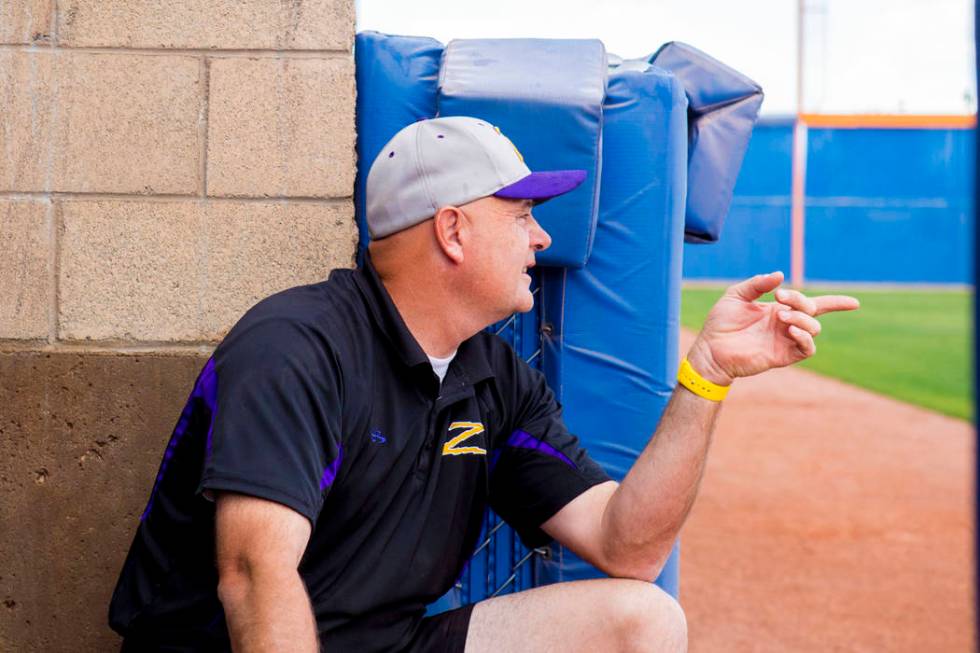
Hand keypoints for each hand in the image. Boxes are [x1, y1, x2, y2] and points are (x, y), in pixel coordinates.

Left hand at [686, 271, 859, 385]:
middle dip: (801, 301)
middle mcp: (786, 325)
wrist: (710, 349)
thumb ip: (758, 284)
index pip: (813, 305)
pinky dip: (804, 337)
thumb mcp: (736, 295)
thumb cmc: (720, 323)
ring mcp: (785, 340)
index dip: (836, 303)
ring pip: (813, 328)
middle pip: (813, 311)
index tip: (854, 303)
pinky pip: (806, 348)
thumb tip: (781, 275)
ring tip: (781, 317)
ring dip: (802, 318)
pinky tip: (790, 329)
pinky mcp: (782, 356)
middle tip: (780, 298)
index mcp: (778, 310)